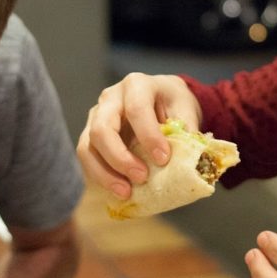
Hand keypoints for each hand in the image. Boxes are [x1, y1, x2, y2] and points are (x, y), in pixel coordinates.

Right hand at [77, 73, 200, 199]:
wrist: (162, 99)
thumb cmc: (173, 104)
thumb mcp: (186, 110)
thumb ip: (186, 132)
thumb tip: (188, 161)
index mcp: (137, 85)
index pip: (137, 109)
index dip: (148, 136)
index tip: (163, 160)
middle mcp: (110, 98)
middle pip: (102, 128)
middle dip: (120, 158)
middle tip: (141, 178)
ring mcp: (96, 116)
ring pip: (88, 146)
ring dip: (105, 173)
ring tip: (126, 192)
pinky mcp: (91, 135)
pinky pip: (88, 158)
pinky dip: (100, 176)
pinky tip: (118, 190)